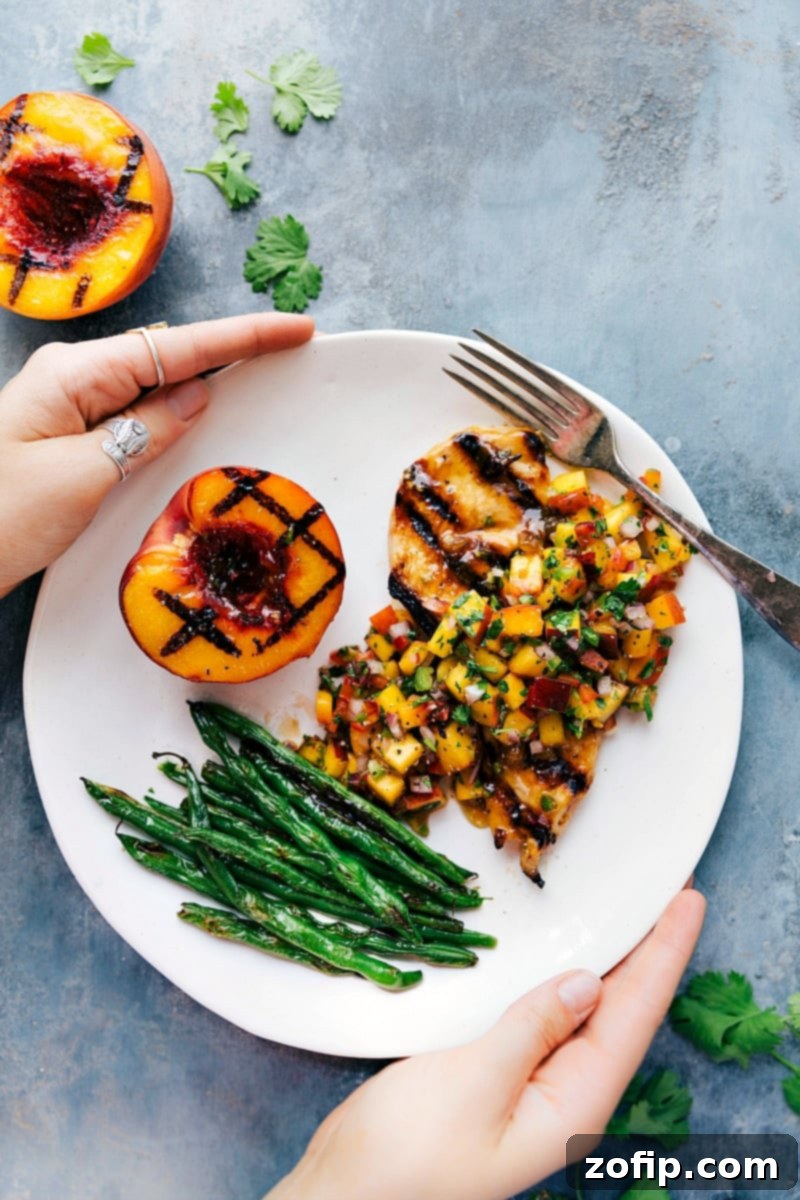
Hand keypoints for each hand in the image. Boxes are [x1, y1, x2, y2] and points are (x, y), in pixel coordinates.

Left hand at [0, 312, 313, 596]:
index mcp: (74, 374)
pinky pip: (132, 412)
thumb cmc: (1, 518)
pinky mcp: (67, 435)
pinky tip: (198, 413)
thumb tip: (196, 396)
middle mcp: (71, 378)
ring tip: (261, 372)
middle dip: (230, 347)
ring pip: (152, 382)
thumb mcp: (84, 478)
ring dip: (204, 377)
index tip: (295, 329)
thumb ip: (146, 431)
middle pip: (168, 353)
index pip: (176, 347)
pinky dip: (172, 411)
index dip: (243, 336)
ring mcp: (67, 405)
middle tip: (290, 347)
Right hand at [267, 888, 704, 1199]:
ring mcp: (533, 1086)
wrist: (345, 1194)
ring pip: (585, 1011)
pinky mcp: (500, 1073)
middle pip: (621, 1011)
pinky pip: (547, 1015)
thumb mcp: (472, 1084)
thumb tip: (588, 982)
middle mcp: (565, 1095)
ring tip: (631, 908)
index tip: (687, 900)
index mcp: (573, 1105)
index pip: (634, 1017)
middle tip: (668, 889)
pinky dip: (559, 975)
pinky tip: (561, 951)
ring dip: (608, 958)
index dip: (663, 955)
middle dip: (648, 949)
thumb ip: (531, 1029)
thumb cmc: (405, 1156)